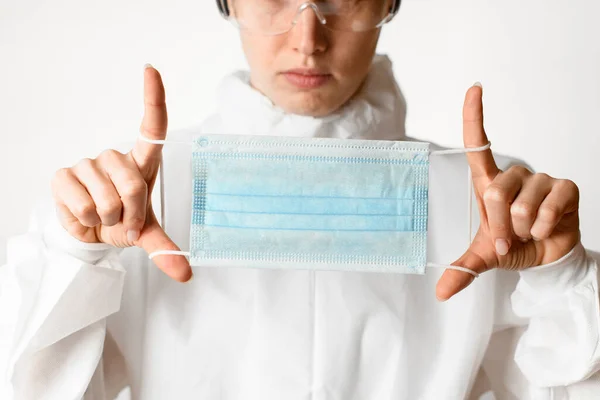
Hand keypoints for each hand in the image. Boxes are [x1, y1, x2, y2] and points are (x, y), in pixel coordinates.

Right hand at [51, 65, 191, 281]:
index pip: (150, 126)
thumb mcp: (147, 234)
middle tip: (125, 220)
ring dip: (109, 218)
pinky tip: (84, 215)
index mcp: (141, 164)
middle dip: (132, 212)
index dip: (152, 98)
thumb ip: (166, 251)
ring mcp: (88, 164)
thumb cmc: (123, 223)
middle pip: (133, 182)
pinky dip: (86, 219)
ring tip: (105, 217)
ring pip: (107, 196)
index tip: (151, 70)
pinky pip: (80, 201)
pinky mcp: (63, 175)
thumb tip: (187, 273)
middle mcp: (115, 158)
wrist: (91, 235)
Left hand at [436, 84, 579, 300]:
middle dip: (498, 224)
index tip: (475, 88)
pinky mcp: (566, 187)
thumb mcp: (485, 257)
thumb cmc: (512, 246)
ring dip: (523, 228)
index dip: (475, 116)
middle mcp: (514, 176)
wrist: (546, 258)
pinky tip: (547, 228)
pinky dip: (546, 225)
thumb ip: (463, 270)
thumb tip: (439, 293)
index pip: (479, 145)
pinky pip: (551, 204)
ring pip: (524, 202)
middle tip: (507, 237)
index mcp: (489, 184)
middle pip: (495, 190)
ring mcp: (541, 180)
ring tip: (529, 232)